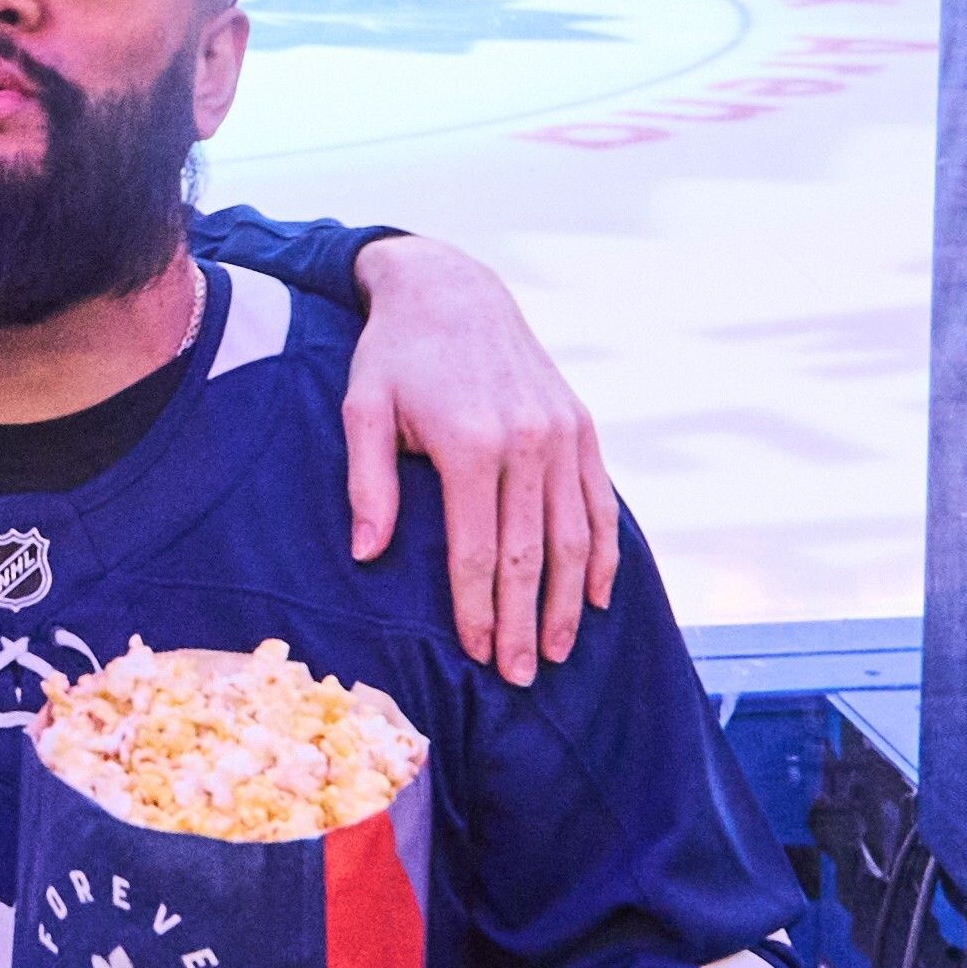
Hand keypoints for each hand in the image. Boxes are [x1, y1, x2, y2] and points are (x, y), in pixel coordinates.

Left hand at [337, 238, 615, 682]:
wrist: (452, 289)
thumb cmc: (395, 356)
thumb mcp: (362, 409)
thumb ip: (368, 483)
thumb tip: (367, 556)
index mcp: (470, 443)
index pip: (477, 551)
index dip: (477, 610)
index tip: (475, 656)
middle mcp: (526, 441)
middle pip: (530, 555)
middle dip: (523, 623)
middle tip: (520, 678)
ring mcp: (562, 433)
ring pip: (575, 537)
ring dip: (568, 601)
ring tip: (556, 651)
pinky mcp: (581, 426)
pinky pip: (600, 502)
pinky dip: (603, 553)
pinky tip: (597, 596)